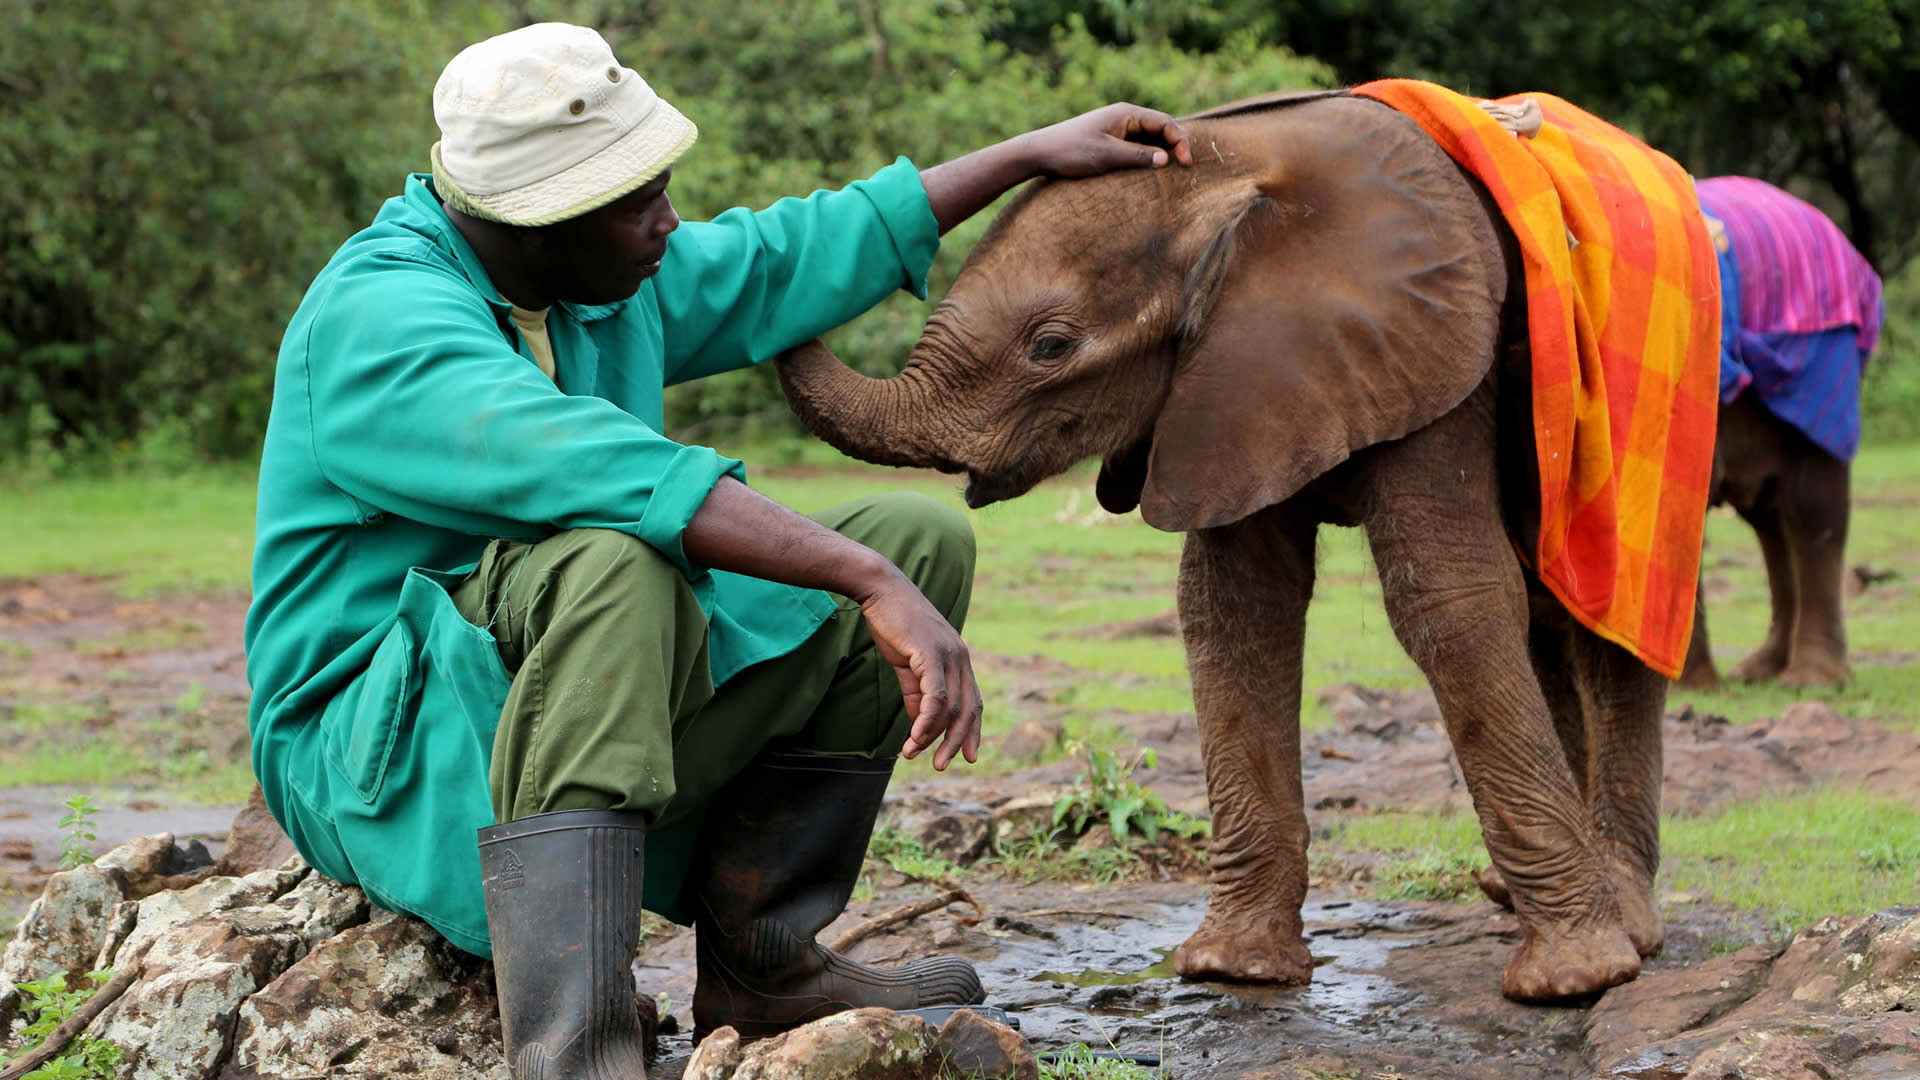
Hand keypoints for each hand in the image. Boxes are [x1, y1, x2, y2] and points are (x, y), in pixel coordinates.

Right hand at [856, 573, 982, 769]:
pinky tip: (915, 737)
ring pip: (951, 707)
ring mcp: (949, 654)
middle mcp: (961, 657)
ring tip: (913, 754)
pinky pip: (934, 696)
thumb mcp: (908, 663)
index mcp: (959, 659)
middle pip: (968, 709)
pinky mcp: (930, 653)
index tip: (968, 756)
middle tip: (940, 765)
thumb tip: (919, 722)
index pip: (974, 701)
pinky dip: (926, 720)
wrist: (881, 590)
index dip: (972, 731)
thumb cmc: (894, 623)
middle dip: (956, 741)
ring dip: (932, 736)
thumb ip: (916, 692)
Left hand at [1019, 102, 1194, 177]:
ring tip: (1172, 172)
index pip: (1165, 122)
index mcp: (1126, 114)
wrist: (1039, 152)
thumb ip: (1138, 156)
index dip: (1180, 141)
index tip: (1186, 164)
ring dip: (1162, 152)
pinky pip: (1137, 146)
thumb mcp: (1106, 155)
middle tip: (1185, 169)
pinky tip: (1150, 172)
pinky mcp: (1110, 141)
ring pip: (1150, 138)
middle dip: (1176, 146)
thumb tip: (1166, 160)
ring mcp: (1117, 128)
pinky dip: (1148, 157)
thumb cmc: (1071, 151)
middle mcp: (1124, 117)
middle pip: (1161, 128)